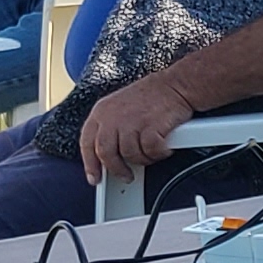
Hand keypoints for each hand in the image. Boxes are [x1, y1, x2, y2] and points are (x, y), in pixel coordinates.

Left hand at [72, 70, 195, 178]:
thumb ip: (110, 129)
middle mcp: (112, 117)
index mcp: (101, 111)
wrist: (176, 85)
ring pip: (130, 155)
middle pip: (106, 154)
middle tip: (126, 176)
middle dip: (117, 169)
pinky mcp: (149, 129)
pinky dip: (158, 153)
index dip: (90, 164)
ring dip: (143, 158)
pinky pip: (150, 152)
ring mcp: (130, 123)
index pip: (87, 143)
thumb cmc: (151, 96)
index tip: (95, 178)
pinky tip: (163, 146)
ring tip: (152, 151)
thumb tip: (108, 156)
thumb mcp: (119, 107)